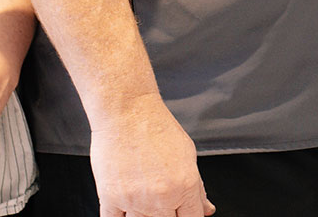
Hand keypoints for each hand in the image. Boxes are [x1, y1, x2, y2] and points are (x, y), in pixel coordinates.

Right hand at [89, 96, 212, 216]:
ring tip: (144, 199)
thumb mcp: (188, 154)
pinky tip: (125, 210)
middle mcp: (162, 197)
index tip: (182, 213)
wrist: (127, 112)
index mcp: (185, 185)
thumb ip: (198, 187)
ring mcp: (135, 201)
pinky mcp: (111, 198)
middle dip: (168, 216)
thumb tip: (206, 209)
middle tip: (162, 202)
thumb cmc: (155, 127)